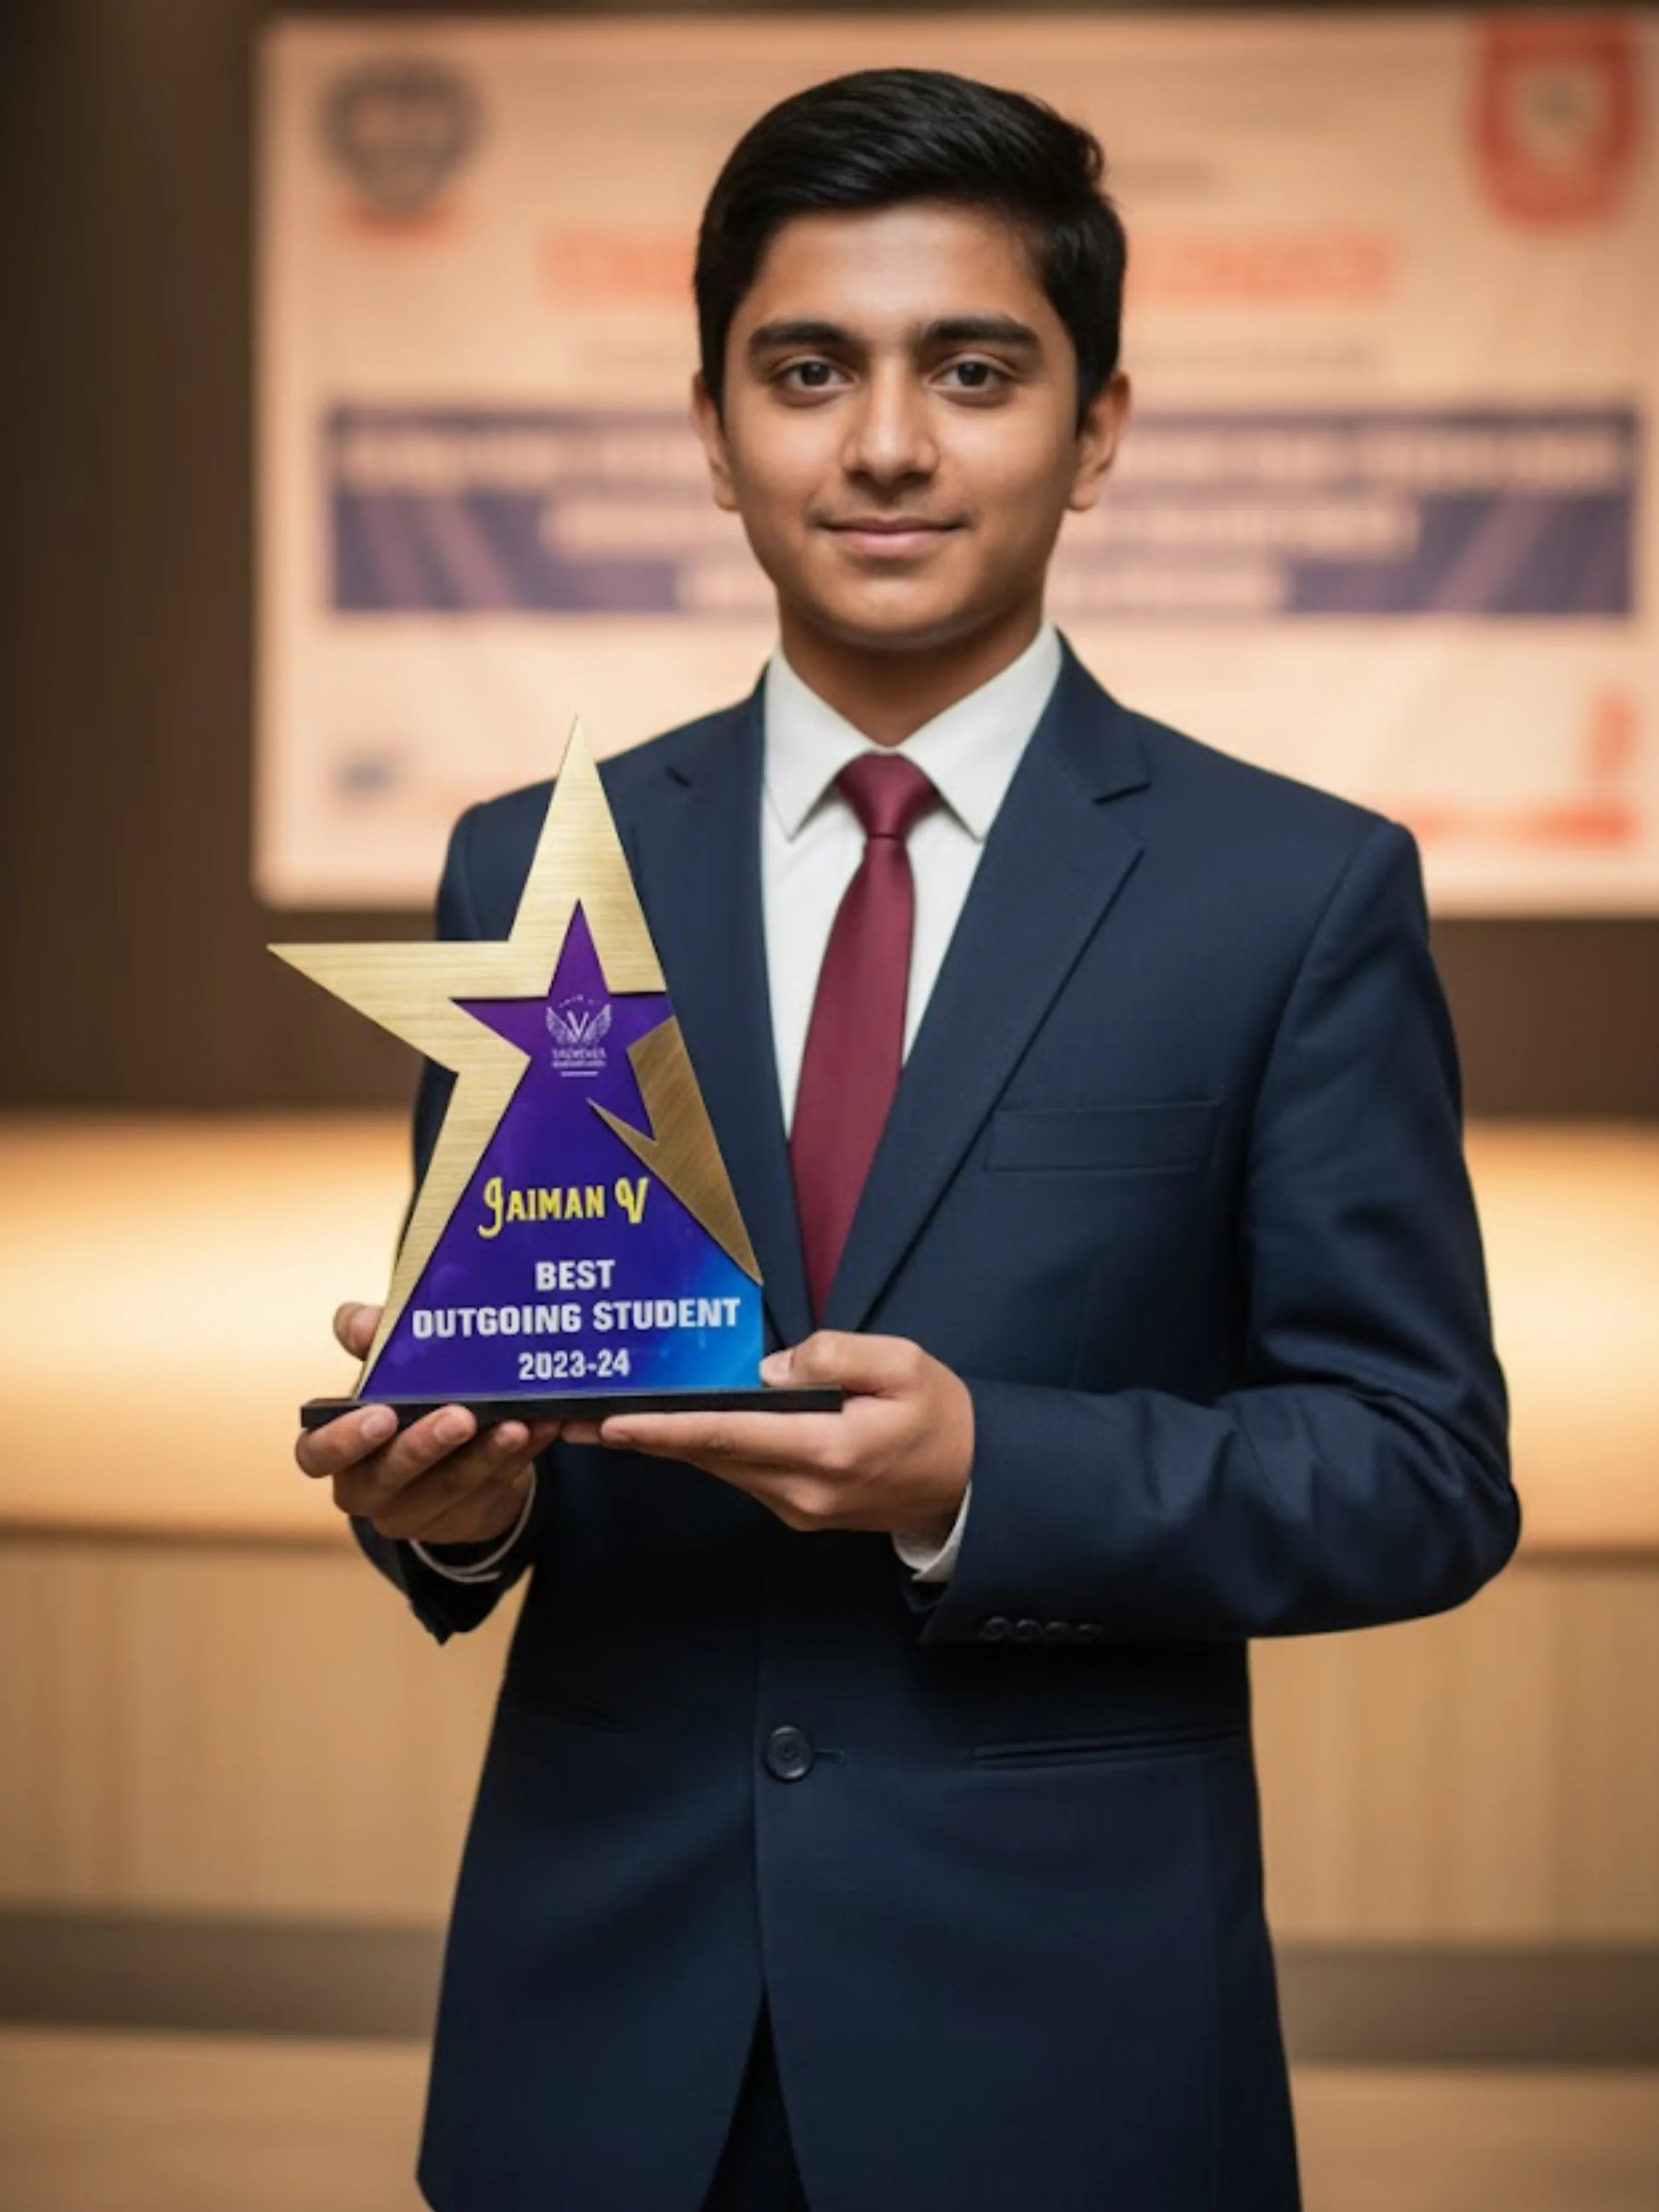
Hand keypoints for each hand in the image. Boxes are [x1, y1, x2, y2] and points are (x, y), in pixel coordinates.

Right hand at [294, 1301, 559, 1544]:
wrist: (454, 1447)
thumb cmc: (407, 1399)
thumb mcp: (388, 1367)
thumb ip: (371, 1340)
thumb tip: (359, 1323)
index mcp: (340, 1451)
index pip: (317, 1455)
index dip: (342, 1441)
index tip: (380, 1415)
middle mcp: (370, 1490)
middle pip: (388, 1478)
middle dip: (426, 1446)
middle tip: (461, 1416)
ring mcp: (417, 1515)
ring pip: (449, 1490)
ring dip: (485, 1456)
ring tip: (517, 1424)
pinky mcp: (464, 1522)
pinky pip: (494, 1492)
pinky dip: (520, 1459)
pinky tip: (543, 1427)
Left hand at [563, 1332, 972, 1543]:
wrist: (971, 1484)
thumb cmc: (940, 1416)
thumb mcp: (902, 1364)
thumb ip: (835, 1356)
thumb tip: (774, 1369)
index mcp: (827, 1451)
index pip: (729, 1436)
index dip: (665, 1428)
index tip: (613, 1423)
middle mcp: (802, 1490)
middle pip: (709, 1458)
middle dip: (644, 1438)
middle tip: (579, 1421)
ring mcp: (798, 1507)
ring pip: (720, 1468)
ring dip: (668, 1446)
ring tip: (612, 1422)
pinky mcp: (799, 1509)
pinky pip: (741, 1474)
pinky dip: (705, 1452)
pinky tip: (676, 1431)